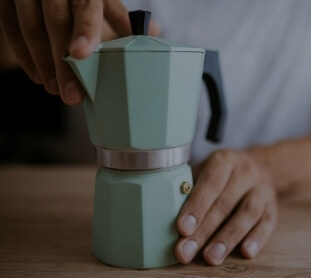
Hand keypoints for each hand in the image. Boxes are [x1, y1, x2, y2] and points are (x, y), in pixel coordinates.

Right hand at [0, 0, 129, 104]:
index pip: (85, 5)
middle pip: (55, 21)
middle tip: (71, 93)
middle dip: (62, 62)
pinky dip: (24, 54)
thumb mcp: (102, 0)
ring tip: (55, 89)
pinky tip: (38, 76)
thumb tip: (154, 32)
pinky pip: (9, 26)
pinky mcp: (8, 0)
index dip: (84, 29)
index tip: (81, 55)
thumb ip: (120, 17)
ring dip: (42, 63)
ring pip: (29, 26)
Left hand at [175, 150, 277, 264]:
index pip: (210, 184)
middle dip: (204, 231)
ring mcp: (262, 190)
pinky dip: (257, 239)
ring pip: (247, 215)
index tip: (182, 228)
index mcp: (225, 161)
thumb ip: (190, 186)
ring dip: (228, 238)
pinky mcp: (273, 207)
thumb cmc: (223, 174)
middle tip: (185, 252)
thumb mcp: (206, 169)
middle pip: (225, 204)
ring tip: (211, 258)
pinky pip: (267, 223)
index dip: (196, 207)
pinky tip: (246, 253)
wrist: (262, 167)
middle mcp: (246, 172)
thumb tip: (163, 210)